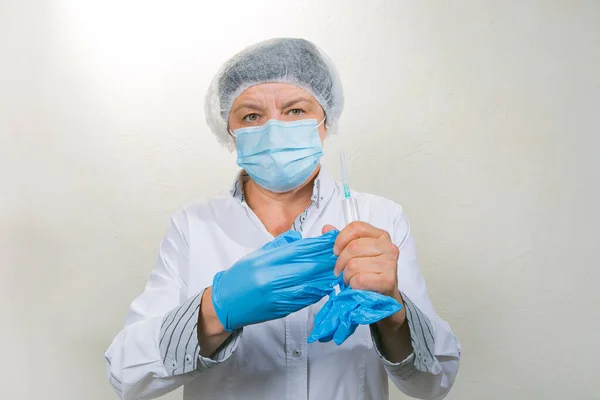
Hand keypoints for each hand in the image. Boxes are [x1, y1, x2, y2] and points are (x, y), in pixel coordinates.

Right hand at [211, 230, 338, 330]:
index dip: (316, 245)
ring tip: (337, 271)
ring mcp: (277, 296)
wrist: (226, 303)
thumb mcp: (256, 255)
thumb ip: (278, 245)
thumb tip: (298, 238)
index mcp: (265, 262)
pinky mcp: (280, 309)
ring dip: (325, 278)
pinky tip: (325, 287)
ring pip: (309, 286)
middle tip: (340, 255)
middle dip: (325, 261)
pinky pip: (303, 300)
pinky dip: (316, 293)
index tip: (330, 240)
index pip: (297, 250)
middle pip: (307, 268)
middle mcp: (271, 279)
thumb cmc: (240, 277)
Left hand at [322, 222, 405, 325]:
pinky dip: (353, 284)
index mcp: (380, 236)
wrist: (382, 295)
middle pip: (353, 247)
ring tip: (350, 279)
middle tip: (340, 270)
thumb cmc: (368, 272)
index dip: (341, 239)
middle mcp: (388, 247)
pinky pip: (360, 279)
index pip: (356, 227)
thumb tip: (326, 229)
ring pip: (354, 264)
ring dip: (347, 275)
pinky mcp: (388, 280)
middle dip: (341, 262)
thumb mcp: (356, 253)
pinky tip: (356, 286)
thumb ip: (342, 240)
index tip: (336, 251)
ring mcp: (390, 263)